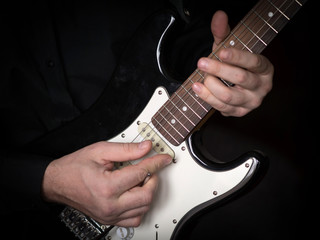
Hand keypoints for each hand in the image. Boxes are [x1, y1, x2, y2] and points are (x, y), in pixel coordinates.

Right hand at [42, 141, 171, 226]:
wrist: (57, 182)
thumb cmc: (75, 167)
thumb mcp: (100, 151)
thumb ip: (126, 150)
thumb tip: (146, 148)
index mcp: (107, 187)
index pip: (141, 174)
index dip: (155, 163)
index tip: (163, 158)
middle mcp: (109, 205)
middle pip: (146, 196)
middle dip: (153, 180)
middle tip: (150, 169)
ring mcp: (109, 215)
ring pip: (143, 209)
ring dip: (148, 193)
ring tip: (141, 180)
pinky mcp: (109, 220)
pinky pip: (134, 219)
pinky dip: (140, 207)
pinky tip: (135, 194)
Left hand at [192, 11, 273, 116]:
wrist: (235, 85)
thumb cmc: (233, 64)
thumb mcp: (229, 47)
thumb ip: (223, 32)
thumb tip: (218, 15)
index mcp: (264, 68)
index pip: (253, 62)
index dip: (237, 57)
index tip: (221, 52)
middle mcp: (261, 86)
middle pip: (240, 78)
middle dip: (218, 70)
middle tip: (201, 62)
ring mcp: (251, 102)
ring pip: (228, 96)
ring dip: (210, 86)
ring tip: (200, 78)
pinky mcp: (239, 112)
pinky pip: (221, 107)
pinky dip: (206, 97)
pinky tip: (198, 88)